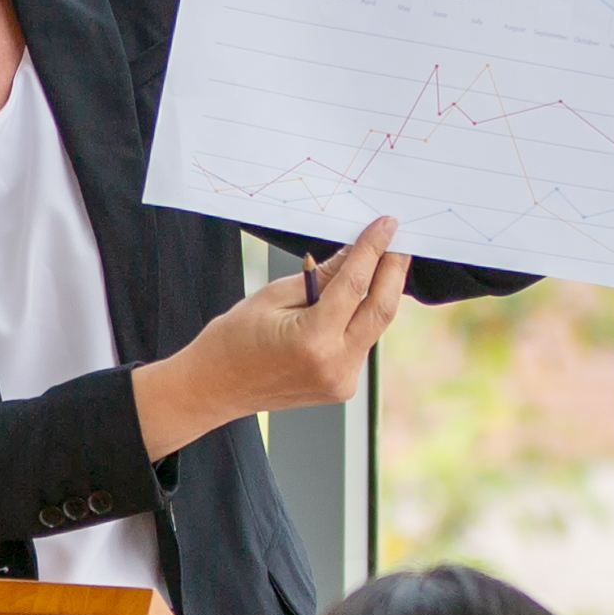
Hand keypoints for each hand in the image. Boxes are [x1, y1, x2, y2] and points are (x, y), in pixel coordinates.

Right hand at [133, 221, 413, 460]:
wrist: (214, 388)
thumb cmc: (232, 341)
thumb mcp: (273, 296)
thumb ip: (321, 276)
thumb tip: (353, 252)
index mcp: (314, 340)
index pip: (355, 285)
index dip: (373, 250)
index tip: (386, 226)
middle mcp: (335, 365)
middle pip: (382, 310)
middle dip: (394, 272)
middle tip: (399, 243)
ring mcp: (341, 381)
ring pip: (375, 327)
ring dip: (379, 294)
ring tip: (378, 264)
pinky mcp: (342, 387)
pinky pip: (362, 343)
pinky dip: (362, 318)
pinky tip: (356, 299)